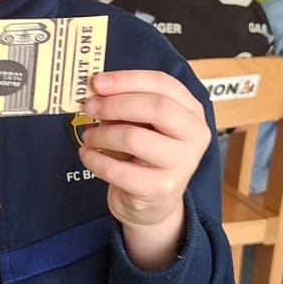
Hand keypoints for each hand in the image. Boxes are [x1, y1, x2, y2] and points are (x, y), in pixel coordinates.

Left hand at [78, 70, 210, 267]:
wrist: (153, 203)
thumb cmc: (146, 156)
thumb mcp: (143, 125)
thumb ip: (127, 105)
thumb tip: (97, 91)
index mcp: (192, 112)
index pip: (163, 84)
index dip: (127, 79)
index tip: (98, 82)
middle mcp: (194, 136)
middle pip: (157, 107)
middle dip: (116, 104)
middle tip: (90, 107)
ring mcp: (181, 165)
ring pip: (134, 137)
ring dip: (102, 133)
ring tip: (89, 137)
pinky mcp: (160, 189)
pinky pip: (118, 170)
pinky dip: (95, 159)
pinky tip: (88, 155)